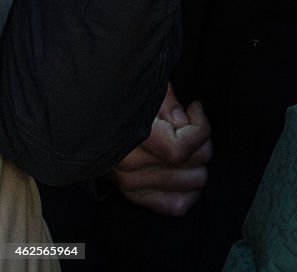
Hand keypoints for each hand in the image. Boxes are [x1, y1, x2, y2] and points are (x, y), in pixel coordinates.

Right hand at [111, 83, 212, 217]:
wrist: (93, 123)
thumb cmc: (123, 101)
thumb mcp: (144, 92)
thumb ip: (167, 103)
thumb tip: (187, 117)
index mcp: (132, 139)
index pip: (180, 150)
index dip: (200, 127)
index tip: (194, 108)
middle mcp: (130, 168)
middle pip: (193, 165)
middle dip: (203, 141)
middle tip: (193, 125)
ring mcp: (132, 185)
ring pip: (193, 184)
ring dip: (198, 163)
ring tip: (188, 144)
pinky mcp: (136, 197)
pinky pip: (178, 205)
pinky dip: (191, 190)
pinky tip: (187, 168)